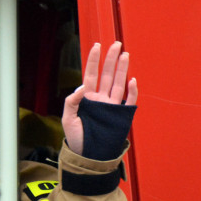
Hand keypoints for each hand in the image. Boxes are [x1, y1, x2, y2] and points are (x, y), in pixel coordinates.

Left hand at [62, 41, 137, 155]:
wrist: (88, 155)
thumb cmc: (76, 138)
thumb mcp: (68, 119)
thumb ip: (72, 101)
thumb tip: (82, 86)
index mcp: (87, 98)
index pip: (91, 75)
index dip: (94, 61)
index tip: (97, 46)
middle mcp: (100, 100)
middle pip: (107, 75)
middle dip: (111, 59)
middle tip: (116, 44)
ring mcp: (111, 107)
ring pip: (118, 84)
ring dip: (122, 70)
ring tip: (125, 55)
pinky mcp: (120, 116)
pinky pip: (129, 102)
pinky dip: (132, 92)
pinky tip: (132, 80)